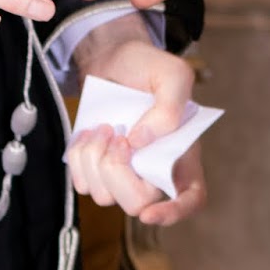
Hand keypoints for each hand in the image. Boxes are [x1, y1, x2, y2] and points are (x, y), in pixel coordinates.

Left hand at [67, 29, 205, 225]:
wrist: (114, 56)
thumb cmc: (148, 66)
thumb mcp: (173, 75)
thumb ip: (168, 109)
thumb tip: (139, 143)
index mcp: (181, 155)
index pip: (190, 200)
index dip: (172, 213)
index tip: (148, 213)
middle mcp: (154, 171)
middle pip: (137, 203)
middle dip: (118, 171)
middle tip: (117, 136)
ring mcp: (124, 172)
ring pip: (105, 196)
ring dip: (96, 158)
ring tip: (104, 127)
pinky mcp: (97, 167)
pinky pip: (82, 182)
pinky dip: (79, 157)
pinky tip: (89, 134)